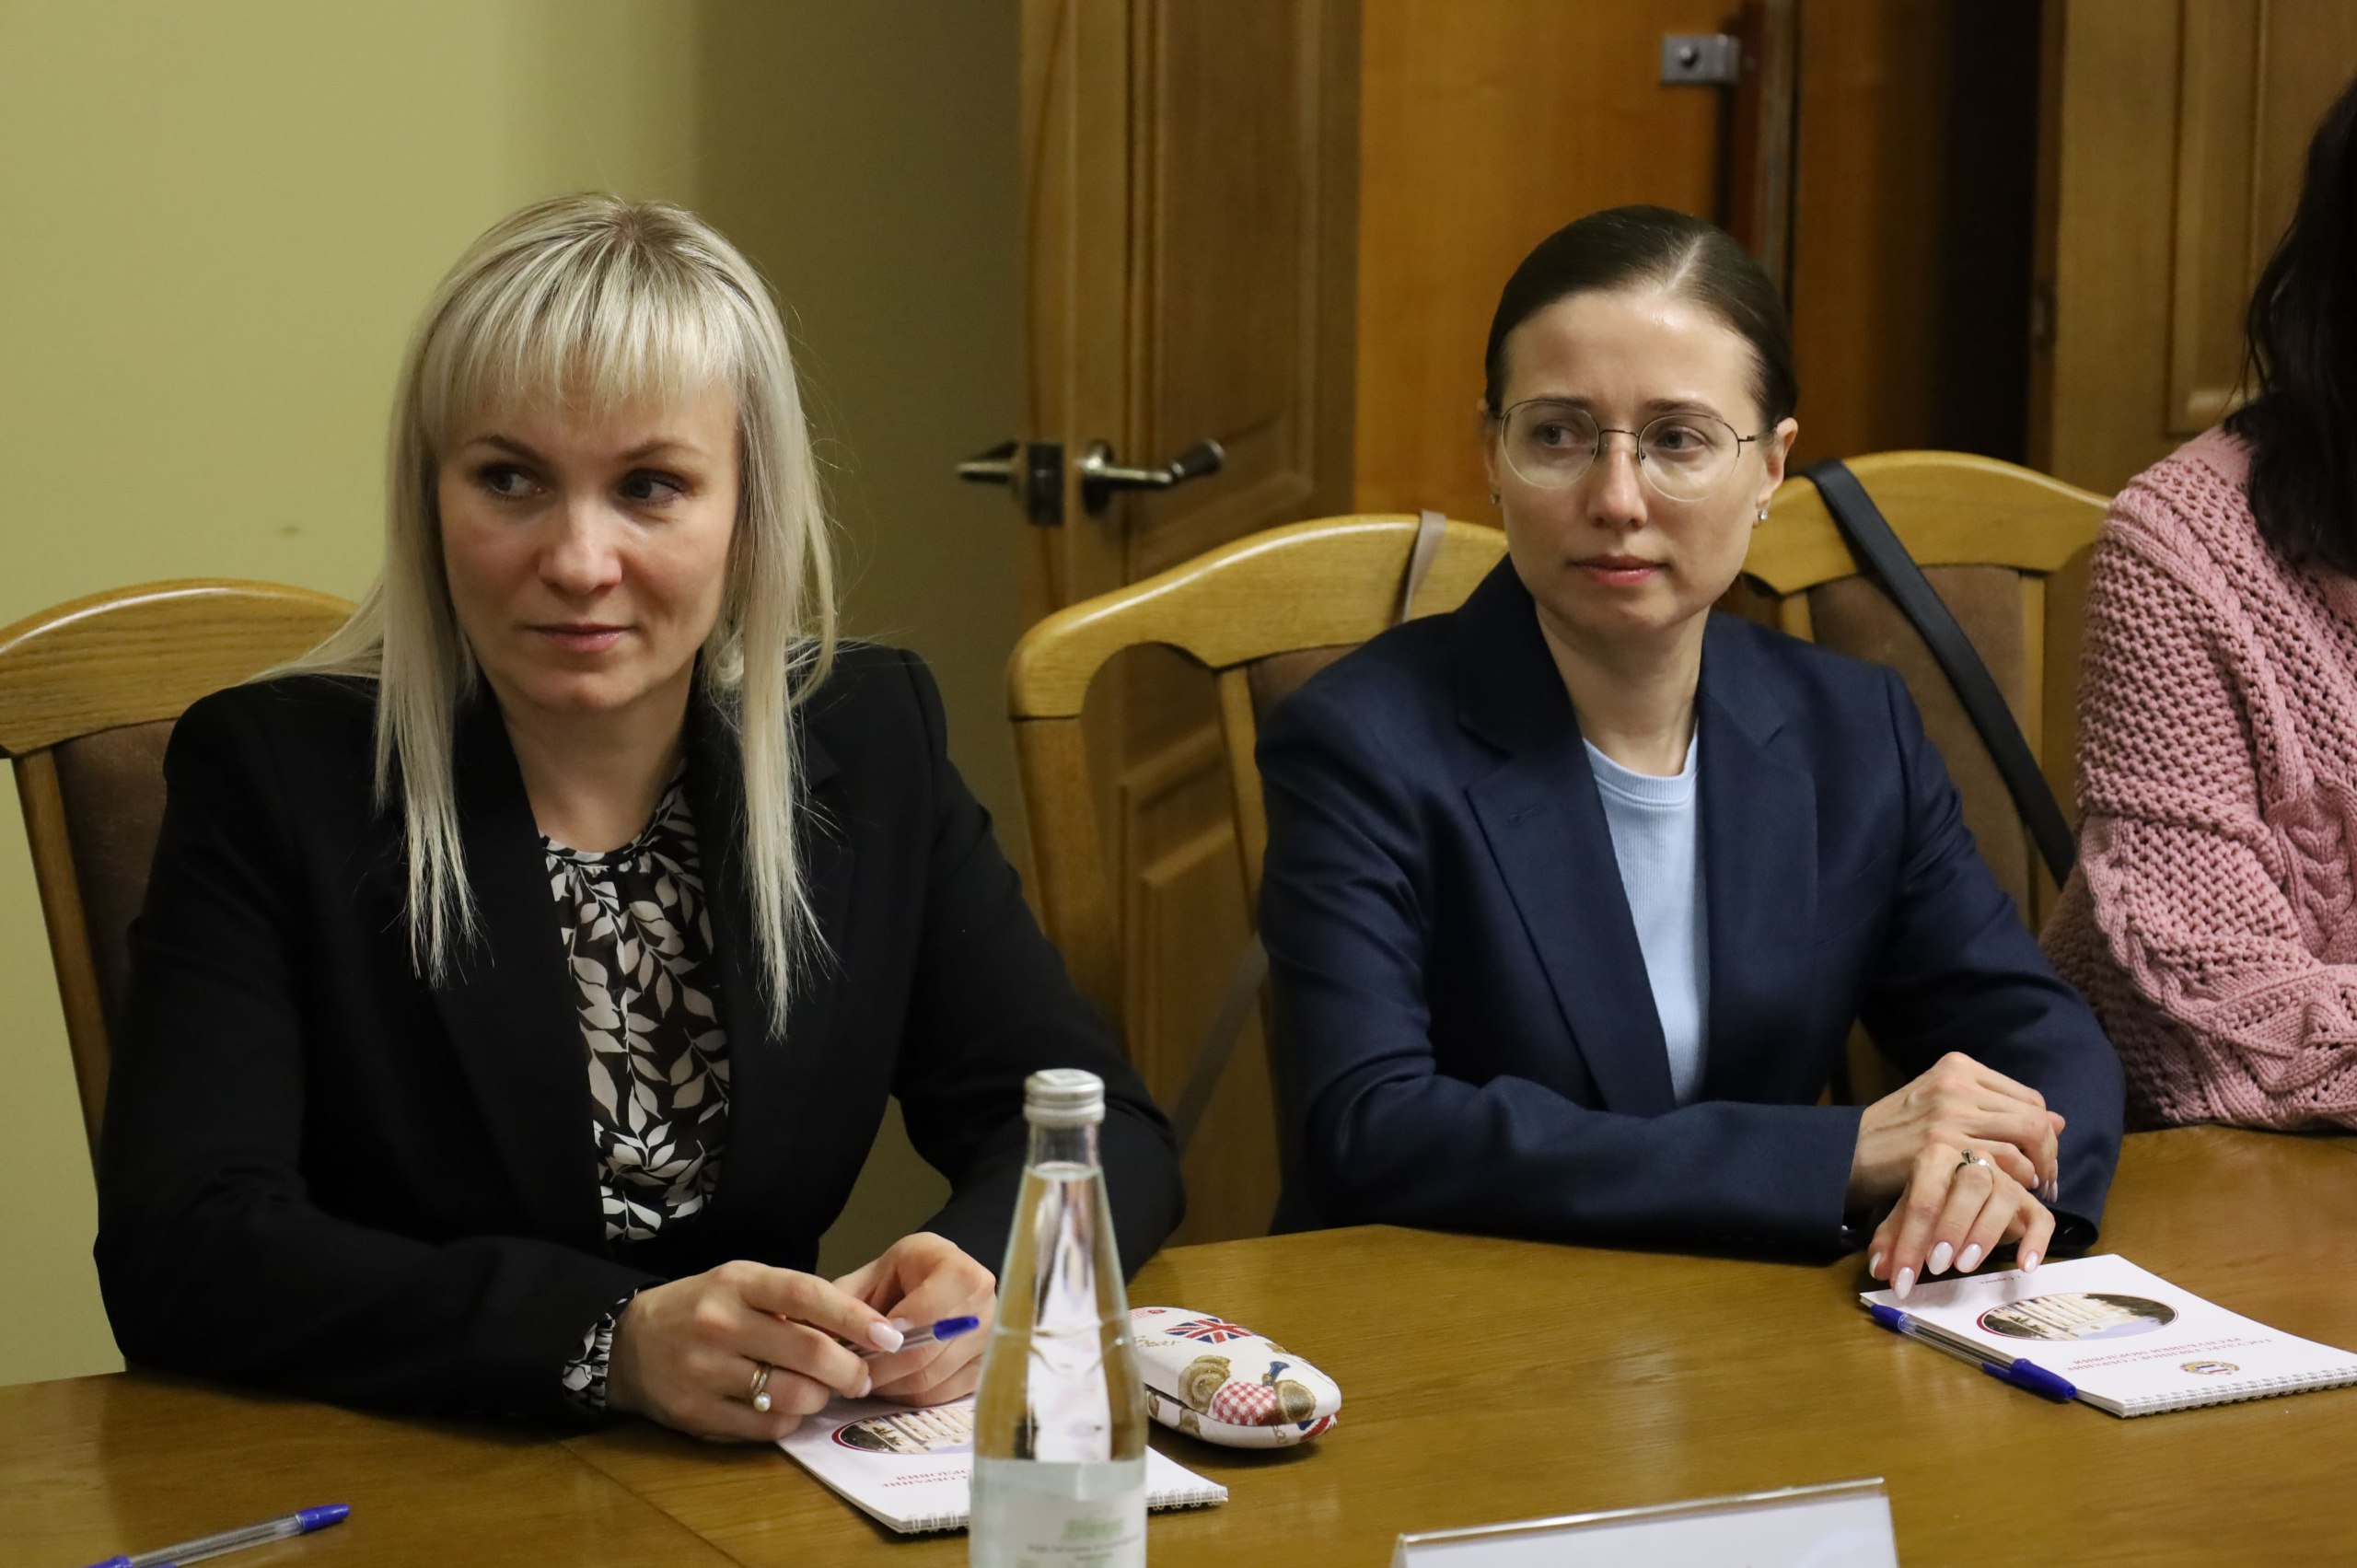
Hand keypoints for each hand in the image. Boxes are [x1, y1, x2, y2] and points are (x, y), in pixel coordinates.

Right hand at [606, 1260, 903, 1440]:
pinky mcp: (696, 1413)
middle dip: (850, 1370)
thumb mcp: (741, 1284)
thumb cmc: (701, 1308)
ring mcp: (705, 1371)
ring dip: (820, 1399)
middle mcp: (720, 1324)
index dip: (854, 1317)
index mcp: (738, 1283)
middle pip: (808, 1353)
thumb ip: (791, 1301)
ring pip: (791, 1396)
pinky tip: (786, 1407)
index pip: (807, 1295)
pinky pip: (765, 1427)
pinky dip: (789, 1420)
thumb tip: (860, 1329)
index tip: (888, 1335)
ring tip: (819, 1392)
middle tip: (862, 1377)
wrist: (628, 1343)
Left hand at [833, 1232, 995, 1405]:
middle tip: (853, 1373)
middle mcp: (983, 1302)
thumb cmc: (903, 1277)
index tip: (867, 1343)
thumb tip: (831, 1341)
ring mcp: (990, 1338)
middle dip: (883, 1367)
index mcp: (957, 1268)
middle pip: (929, 1351)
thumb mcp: (872, 1276)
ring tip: (868, 1377)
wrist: (937, 1283)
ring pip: (932, 1379)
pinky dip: (910, 1395)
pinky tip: (892, 1382)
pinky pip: (941, 1395)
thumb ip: (848, 1303)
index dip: (895, 1333)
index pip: (930, 1309)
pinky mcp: (985, 1367)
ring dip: (892, 1385)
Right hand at [1848, 1051, 2064, 1208]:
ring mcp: (1948, 1113)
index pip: (2027, 1098)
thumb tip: (2059, 1119)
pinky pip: (2000, 1164)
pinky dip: (2012, 1184)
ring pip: (2022, 1140)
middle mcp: (1956, 1083)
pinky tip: (2007, 1197)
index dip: (2046, 1134)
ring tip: (2029, 1194)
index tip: (2045, 1163)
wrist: (1845, 1153)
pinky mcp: (1940, 1146)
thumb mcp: (1944, 1109)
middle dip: (2049, 1156)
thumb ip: (1996, 1110)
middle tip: (2048, 1184)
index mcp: (1958, 1067)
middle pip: (2032, 1118)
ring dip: (2035, 1173)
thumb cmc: (1895, 1135)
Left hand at [1865, 1141, 2055, 1299]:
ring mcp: (2006, 1180)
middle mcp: (1976, 1161)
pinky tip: (2024, 1267)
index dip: (1910, 1240)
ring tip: (1965, 1266)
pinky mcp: (2030, 1204)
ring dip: (1986, 1232)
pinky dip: (2036, 1242)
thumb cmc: (1931, 1201)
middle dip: (1952, 1226)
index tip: (1902, 1277)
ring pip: (2005, 1196)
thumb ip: (1892, 1240)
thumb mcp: (1905, 1217)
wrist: (1960, 1183)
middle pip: (1971, 1184)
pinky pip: (2042, 1218)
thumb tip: (1879, 1269)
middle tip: (1937, 1266)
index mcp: (1937, 1157)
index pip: (1923, 1198)